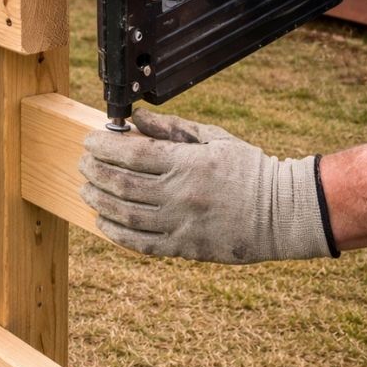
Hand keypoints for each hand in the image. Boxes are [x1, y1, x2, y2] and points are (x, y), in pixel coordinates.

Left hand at [78, 109, 333, 263]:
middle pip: (122, 184)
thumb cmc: (248, 169)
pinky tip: (102, 221)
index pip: (132, 154)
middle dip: (95, 171)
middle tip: (83, 163)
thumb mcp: (213, 137)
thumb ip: (171, 128)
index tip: (89, 140)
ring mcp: (181, 224)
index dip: (104, 147)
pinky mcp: (185, 248)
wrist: (283, 212)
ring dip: (99, 201)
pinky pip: (141, 243)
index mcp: (188, 164)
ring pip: (126, 214)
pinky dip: (116, 233)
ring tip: (86, 189)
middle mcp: (180, 195)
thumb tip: (136, 119)